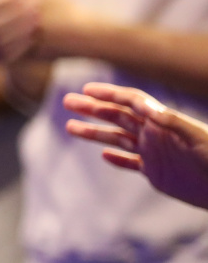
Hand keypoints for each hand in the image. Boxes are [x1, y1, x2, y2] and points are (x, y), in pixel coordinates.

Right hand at [65, 82, 207, 209]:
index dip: (109, 94)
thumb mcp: (197, 137)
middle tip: (68, 101)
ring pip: (117, 139)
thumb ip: (171, 121)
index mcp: (161, 122)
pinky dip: (117, 158)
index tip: (87, 89)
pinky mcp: (156, 173)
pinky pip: (131, 163)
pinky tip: (103, 155)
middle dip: (92, 108)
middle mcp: (154, 134)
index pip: (130, 102)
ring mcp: (153, 153)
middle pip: (117, 117)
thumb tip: (146, 107)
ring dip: (94, 132)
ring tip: (70, 127)